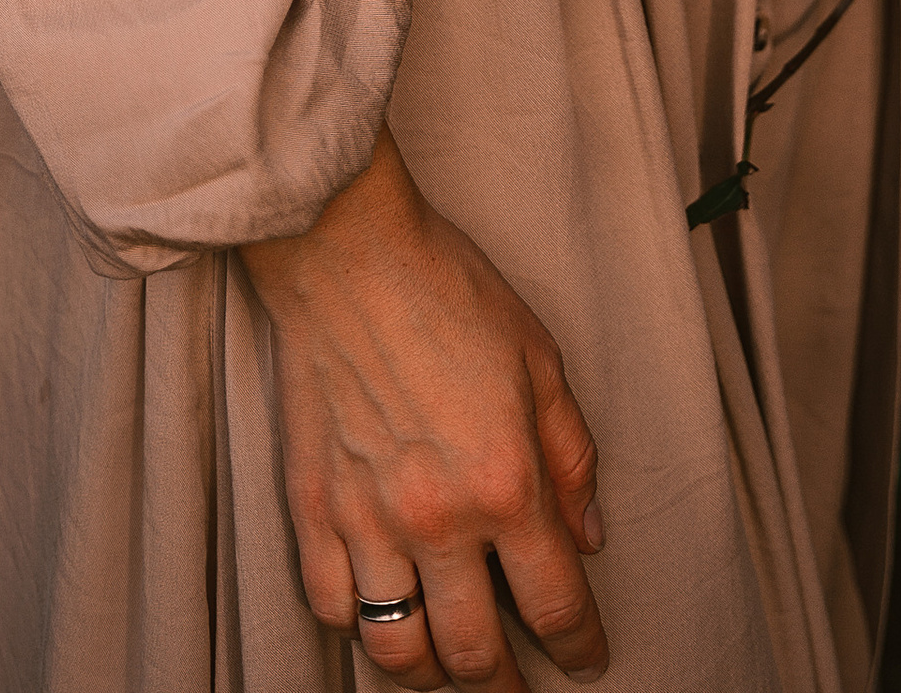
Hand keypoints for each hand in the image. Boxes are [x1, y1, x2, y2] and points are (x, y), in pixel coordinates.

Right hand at [243, 130, 608, 686]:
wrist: (347, 251)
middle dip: (505, 685)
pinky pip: (333, 605)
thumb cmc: (448, 290)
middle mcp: (436, 518)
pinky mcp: (312, 508)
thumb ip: (571, 456)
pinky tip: (383, 613)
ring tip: (450, 668)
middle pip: (474, 652)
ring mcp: (367, 521)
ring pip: (397, 648)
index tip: (588, 660)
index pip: (554, 602)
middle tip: (520, 688)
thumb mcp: (541, 358)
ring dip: (431, 674)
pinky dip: (360, 624)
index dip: (580, 646)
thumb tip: (586, 536)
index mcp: (505, 482)